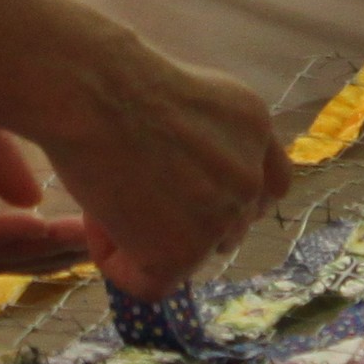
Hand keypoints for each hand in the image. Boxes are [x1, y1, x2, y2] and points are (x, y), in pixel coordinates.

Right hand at [27, 39, 294, 303]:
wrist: (94, 88)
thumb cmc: (113, 79)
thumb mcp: (183, 98)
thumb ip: (204, 142)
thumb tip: (181, 188)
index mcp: (254, 127)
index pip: (269, 185)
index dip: (230, 199)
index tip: (192, 199)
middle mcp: (249, 175)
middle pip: (231, 226)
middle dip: (188, 223)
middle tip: (132, 198)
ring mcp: (222, 217)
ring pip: (190, 256)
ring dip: (148, 241)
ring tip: (104, 197)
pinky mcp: (184, 252)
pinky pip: (151, 284)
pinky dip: (117, 263)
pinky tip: (96, 223)